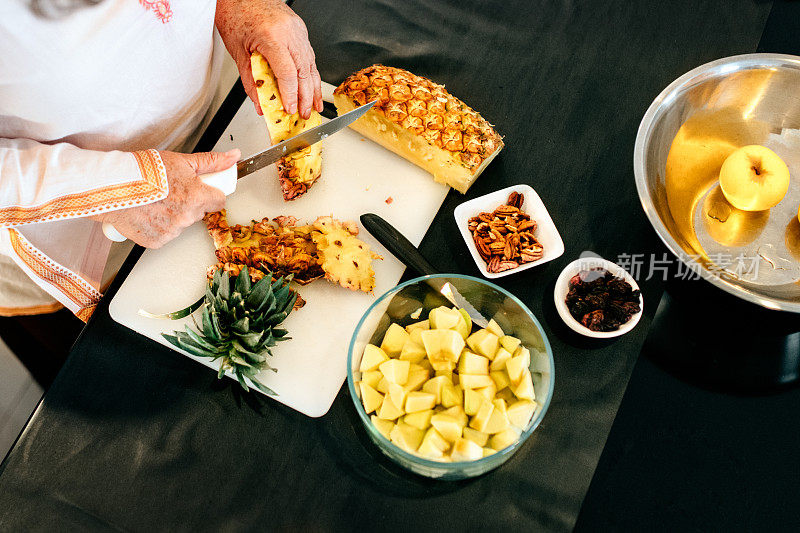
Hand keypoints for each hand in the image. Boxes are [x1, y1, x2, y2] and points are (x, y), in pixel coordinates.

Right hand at [94, 150, 237, 247]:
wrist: (110, 186)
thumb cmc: (142, 171)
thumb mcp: (180, 161)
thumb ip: (211, 162)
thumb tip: (234, 157)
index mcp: (196, 198)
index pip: (219, 200)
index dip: (209, 192)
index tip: (200, 188)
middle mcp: (186, 218)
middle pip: (198, 211)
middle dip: (189, 202)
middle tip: (170, 190)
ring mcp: (171, 232)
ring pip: (181, 224)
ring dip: (173, 214)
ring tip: (155, 200)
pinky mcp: (156, 241)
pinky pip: (165, 234)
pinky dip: (158, 226)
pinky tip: (147, 212)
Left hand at [216, 0, 322, 119]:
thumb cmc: (236, 15)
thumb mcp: (238, 52)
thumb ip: (251, 81)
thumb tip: (260, 102)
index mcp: (272, 36)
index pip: (287, 73)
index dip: (291, 95)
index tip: (290, 109)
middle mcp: (289, 32)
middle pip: (304, 71)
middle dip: (306, 97)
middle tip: (304, 114)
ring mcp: (297, 30)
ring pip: (310, 64)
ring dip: (313, 88)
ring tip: (313, 105)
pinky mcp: (300, 29)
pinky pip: (308, 55)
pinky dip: (310, 73)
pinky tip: (311, 86)